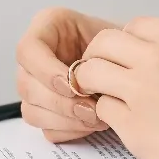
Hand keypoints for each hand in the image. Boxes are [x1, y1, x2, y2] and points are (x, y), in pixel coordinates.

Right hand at [15, 7, 119, 141]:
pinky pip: (46, 129)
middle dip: (60, 103)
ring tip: (97, 118)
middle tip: (91, 109)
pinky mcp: (46, 111)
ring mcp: (37, 87)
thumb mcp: (116, 34)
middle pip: (27, 85)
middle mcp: (35, 58)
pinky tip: (91, 124)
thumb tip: (80, 83)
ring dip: (65, 120)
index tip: (73, 85)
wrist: (132, 60)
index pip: (27, 50)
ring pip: (32, 111)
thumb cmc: (124, 43)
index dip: (46, 71)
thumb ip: (100, 50)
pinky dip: (70, 131)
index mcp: (47, 28)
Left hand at [71, 18, 158, 158]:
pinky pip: (100, 108)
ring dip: (92, 84)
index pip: (138, 27)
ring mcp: (142, 90)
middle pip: (105, 42)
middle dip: (100, 57)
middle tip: (106, 77)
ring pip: (90, 72)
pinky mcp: (132, 125)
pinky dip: (104, 114)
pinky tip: (119, 125)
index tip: (135, 61)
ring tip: (103, 99)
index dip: (131, 43)